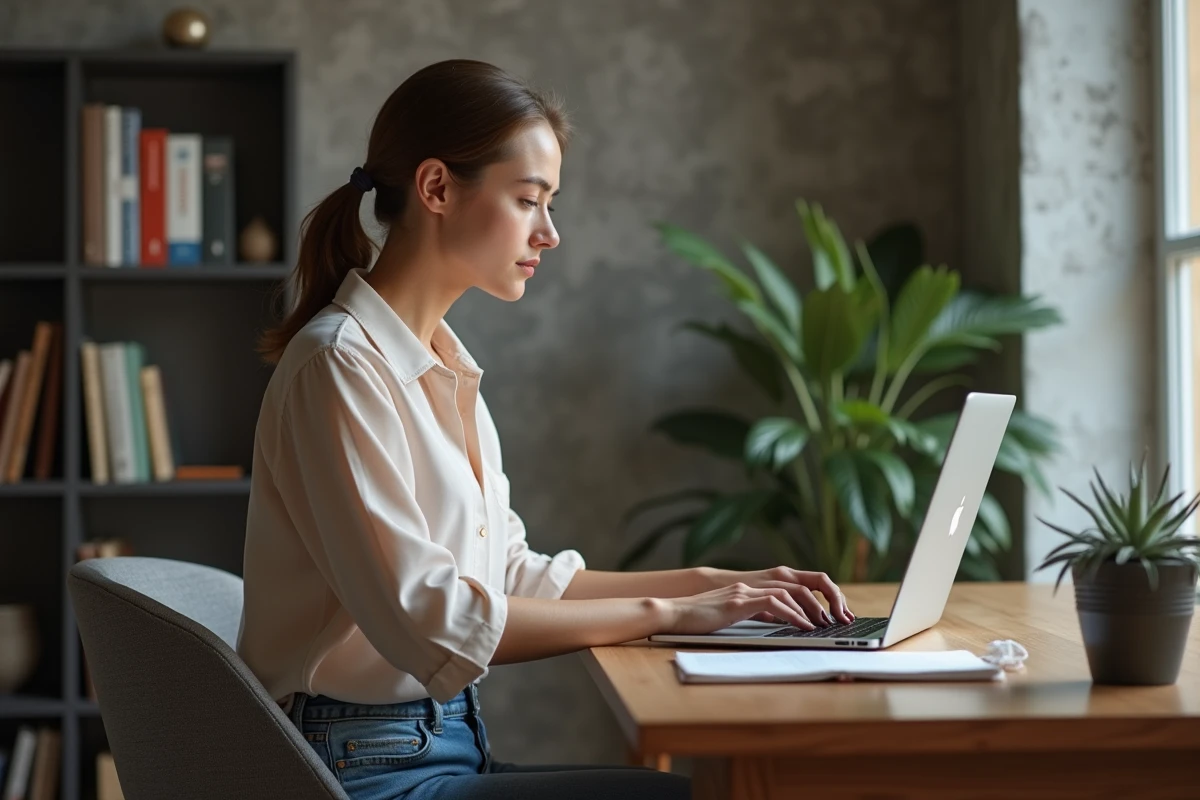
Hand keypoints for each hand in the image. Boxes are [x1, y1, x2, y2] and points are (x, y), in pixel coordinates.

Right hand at [660, 582, 823, 634]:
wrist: (673, 613)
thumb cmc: (699, 619)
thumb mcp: (733, 615)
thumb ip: (754, 613)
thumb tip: (778, 622)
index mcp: (752, 587)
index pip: (793, 585)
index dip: (816, 597)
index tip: (831, 613)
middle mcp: (752, 584)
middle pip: (799, 585)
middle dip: (823, 601)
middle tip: (838, 619)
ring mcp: (745, 591)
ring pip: (790, 592)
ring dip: (812, 609)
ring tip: (824, 625)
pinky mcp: (738, 602)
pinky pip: (774, 603)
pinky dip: (793, 615)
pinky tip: (804, 627)